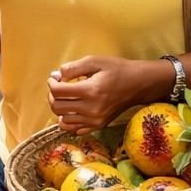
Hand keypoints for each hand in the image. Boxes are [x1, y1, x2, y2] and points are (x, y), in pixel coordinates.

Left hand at [48, 56, 164, 133]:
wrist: (138, 84)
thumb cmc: (117, 70)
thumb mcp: (94, 61)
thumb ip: (72, 68)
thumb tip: (56, 76)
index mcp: (90, 91)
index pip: (58, 92)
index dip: (51, 83)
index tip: (54, 78)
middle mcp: (91, 109)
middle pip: (57, 107)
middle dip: (52, 95)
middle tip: (58, 87)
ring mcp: (95, 120)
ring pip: (63, 120)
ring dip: (59, 108)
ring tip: (65, 98)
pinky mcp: (98, 126)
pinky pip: (74, 129)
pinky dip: (68, 120)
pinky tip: (72, 110)